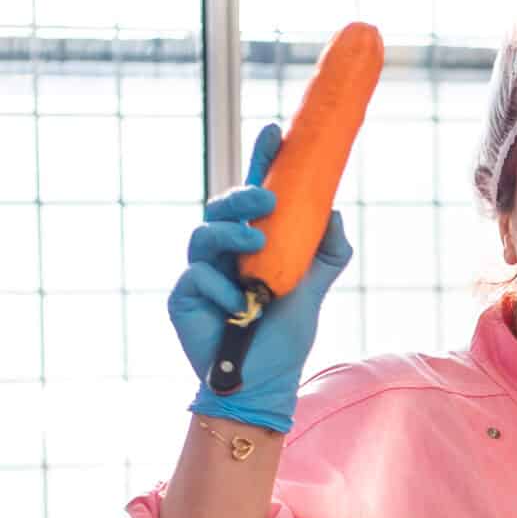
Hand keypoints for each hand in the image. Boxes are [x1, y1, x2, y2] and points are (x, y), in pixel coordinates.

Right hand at [166, 124, 351, 435]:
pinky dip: (222, 288)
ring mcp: (201, 273)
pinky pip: (197, 275)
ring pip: (204, 233)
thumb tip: (333, 211)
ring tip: (257, 244)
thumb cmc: (282, 341)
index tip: (275, 131)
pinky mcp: (183, 296)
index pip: (256, 196)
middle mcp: (225, 253)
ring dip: (232, 234)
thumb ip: (326, 254)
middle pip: (223, 207)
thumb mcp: (312, 293)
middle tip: (267, 198)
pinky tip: (239, 306)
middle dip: (243, 195)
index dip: (261, 162)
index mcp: (254, 246)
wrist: (260, 387)